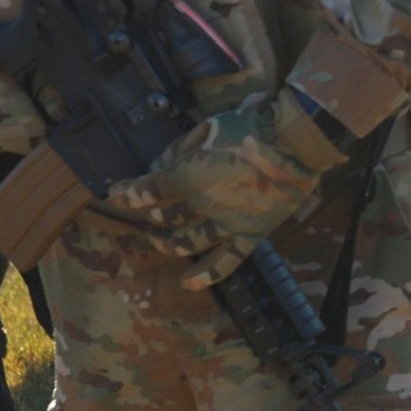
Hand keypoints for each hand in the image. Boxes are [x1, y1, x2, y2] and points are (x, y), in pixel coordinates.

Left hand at [105, 92, 348, 261]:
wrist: (294, 144)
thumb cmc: (250, 127)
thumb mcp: (208, 127)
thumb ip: (181, 148)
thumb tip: (161, 163)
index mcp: (188, 176)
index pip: (148, 189)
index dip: (129, 192)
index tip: (116, 193)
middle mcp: (201, 205)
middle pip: (167, 216)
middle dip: (152, 215)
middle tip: (148, 214)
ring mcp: (225, 224)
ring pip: (188, 242)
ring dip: (169, 243)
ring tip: (158, 243)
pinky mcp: (249, 234)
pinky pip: (226, 261)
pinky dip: (207, 275)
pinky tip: (189, 283)